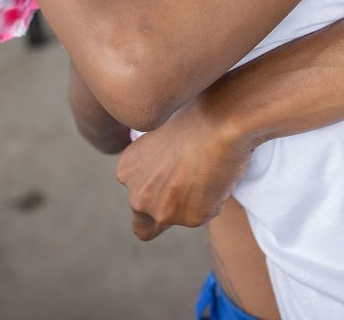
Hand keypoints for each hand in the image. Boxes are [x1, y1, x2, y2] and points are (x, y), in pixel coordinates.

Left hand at [115, 97, 255, 240]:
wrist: (218, 121)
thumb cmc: (193, 119)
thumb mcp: (159, 139)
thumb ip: (155, 167)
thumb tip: (168, 180)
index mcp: (126, 172)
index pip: (135, 204)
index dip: (153, 198)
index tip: (170, 187)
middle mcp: (137, 196)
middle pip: (147, 225)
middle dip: (167, 211)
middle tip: (189, 186)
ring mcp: (163, 211)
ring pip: (179, 219)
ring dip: (192, 205)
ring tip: (206, 173)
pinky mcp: (191, 219)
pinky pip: (205, 215)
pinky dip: (212, 202)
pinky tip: (217, 177)